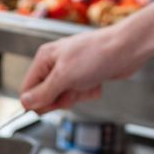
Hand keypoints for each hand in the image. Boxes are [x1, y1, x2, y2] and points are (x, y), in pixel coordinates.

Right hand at [19, 2, 153, 113]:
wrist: (128, 48)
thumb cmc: (97, 55)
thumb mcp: (64, 77)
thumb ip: (43, 92)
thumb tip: (25, 102)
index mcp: (44, 59)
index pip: (28, 89)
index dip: (37, 102)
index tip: (49, 105)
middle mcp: (55, 64)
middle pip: (45, 96)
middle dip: (61, 98)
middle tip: (72, 90)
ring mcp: (70, 71)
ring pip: (64, 97)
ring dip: (77, 96)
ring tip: (87, 83)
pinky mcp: (84, 76)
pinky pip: (79, 94)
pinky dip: (88, 92)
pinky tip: (96, 82)